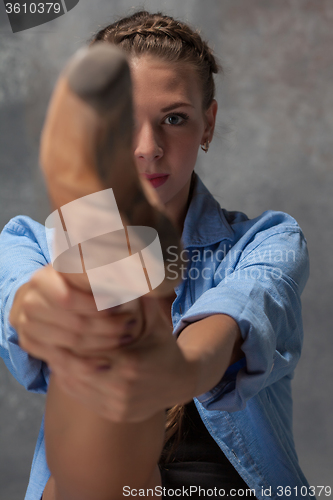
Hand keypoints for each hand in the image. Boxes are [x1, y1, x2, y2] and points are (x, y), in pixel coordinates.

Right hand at [9, 265, 143, 362]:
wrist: (40, 297)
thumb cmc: (72, 281)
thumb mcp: (84, 270)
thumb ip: (105, 271)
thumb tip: (139, 276)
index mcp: (43, 278)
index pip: (69, 298)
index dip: (96, 305)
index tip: (121, 306)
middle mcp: (31, 301)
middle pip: (75, 322)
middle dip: (108, 326)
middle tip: (131, 325)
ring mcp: (28, 325)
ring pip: (72, 342)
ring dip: (103, 343)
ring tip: (126, 337)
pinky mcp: (31, 344)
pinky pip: (62, 361)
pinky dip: (86, 365)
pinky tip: (106, 363)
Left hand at [47, 296, 198, 422]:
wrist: (180, 381)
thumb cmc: (163, 345)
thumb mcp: (155, 320)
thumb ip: (137, 299)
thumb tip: (122, 271)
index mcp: (130, 363)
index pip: (88, 350)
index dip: (70, 339)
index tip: (59, 326)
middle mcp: (122, 388)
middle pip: (77, 369)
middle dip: (61, 353)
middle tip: (49, 337)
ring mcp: (118, 405)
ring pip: (76, 386)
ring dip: (62, 368)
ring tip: (54, 349)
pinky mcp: (115, 415)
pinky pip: (83, 399)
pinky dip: (70, 383)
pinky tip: (65, 368)